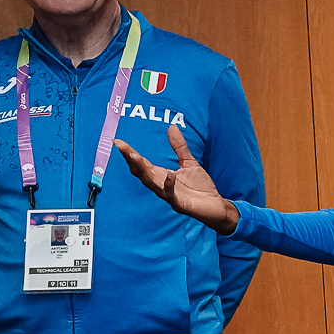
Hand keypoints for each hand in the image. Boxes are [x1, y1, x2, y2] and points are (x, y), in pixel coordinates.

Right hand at [114, 125, 238, 233]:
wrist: (215, 206)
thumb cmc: (200, 187)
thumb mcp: (189, 162)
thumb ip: (179, 147)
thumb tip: (171, 126)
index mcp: (161, 175)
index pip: (141, 163)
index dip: (129, 152)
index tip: (117, 141)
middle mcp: (161, 185)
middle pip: (141, 172)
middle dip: (131, 159)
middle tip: (121, 146)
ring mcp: (168, 195)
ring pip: (150, 183)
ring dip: (142, 171)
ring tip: (135, 157)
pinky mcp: (179, 204)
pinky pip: (170, 195)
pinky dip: (169, 185)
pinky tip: (169, 175)